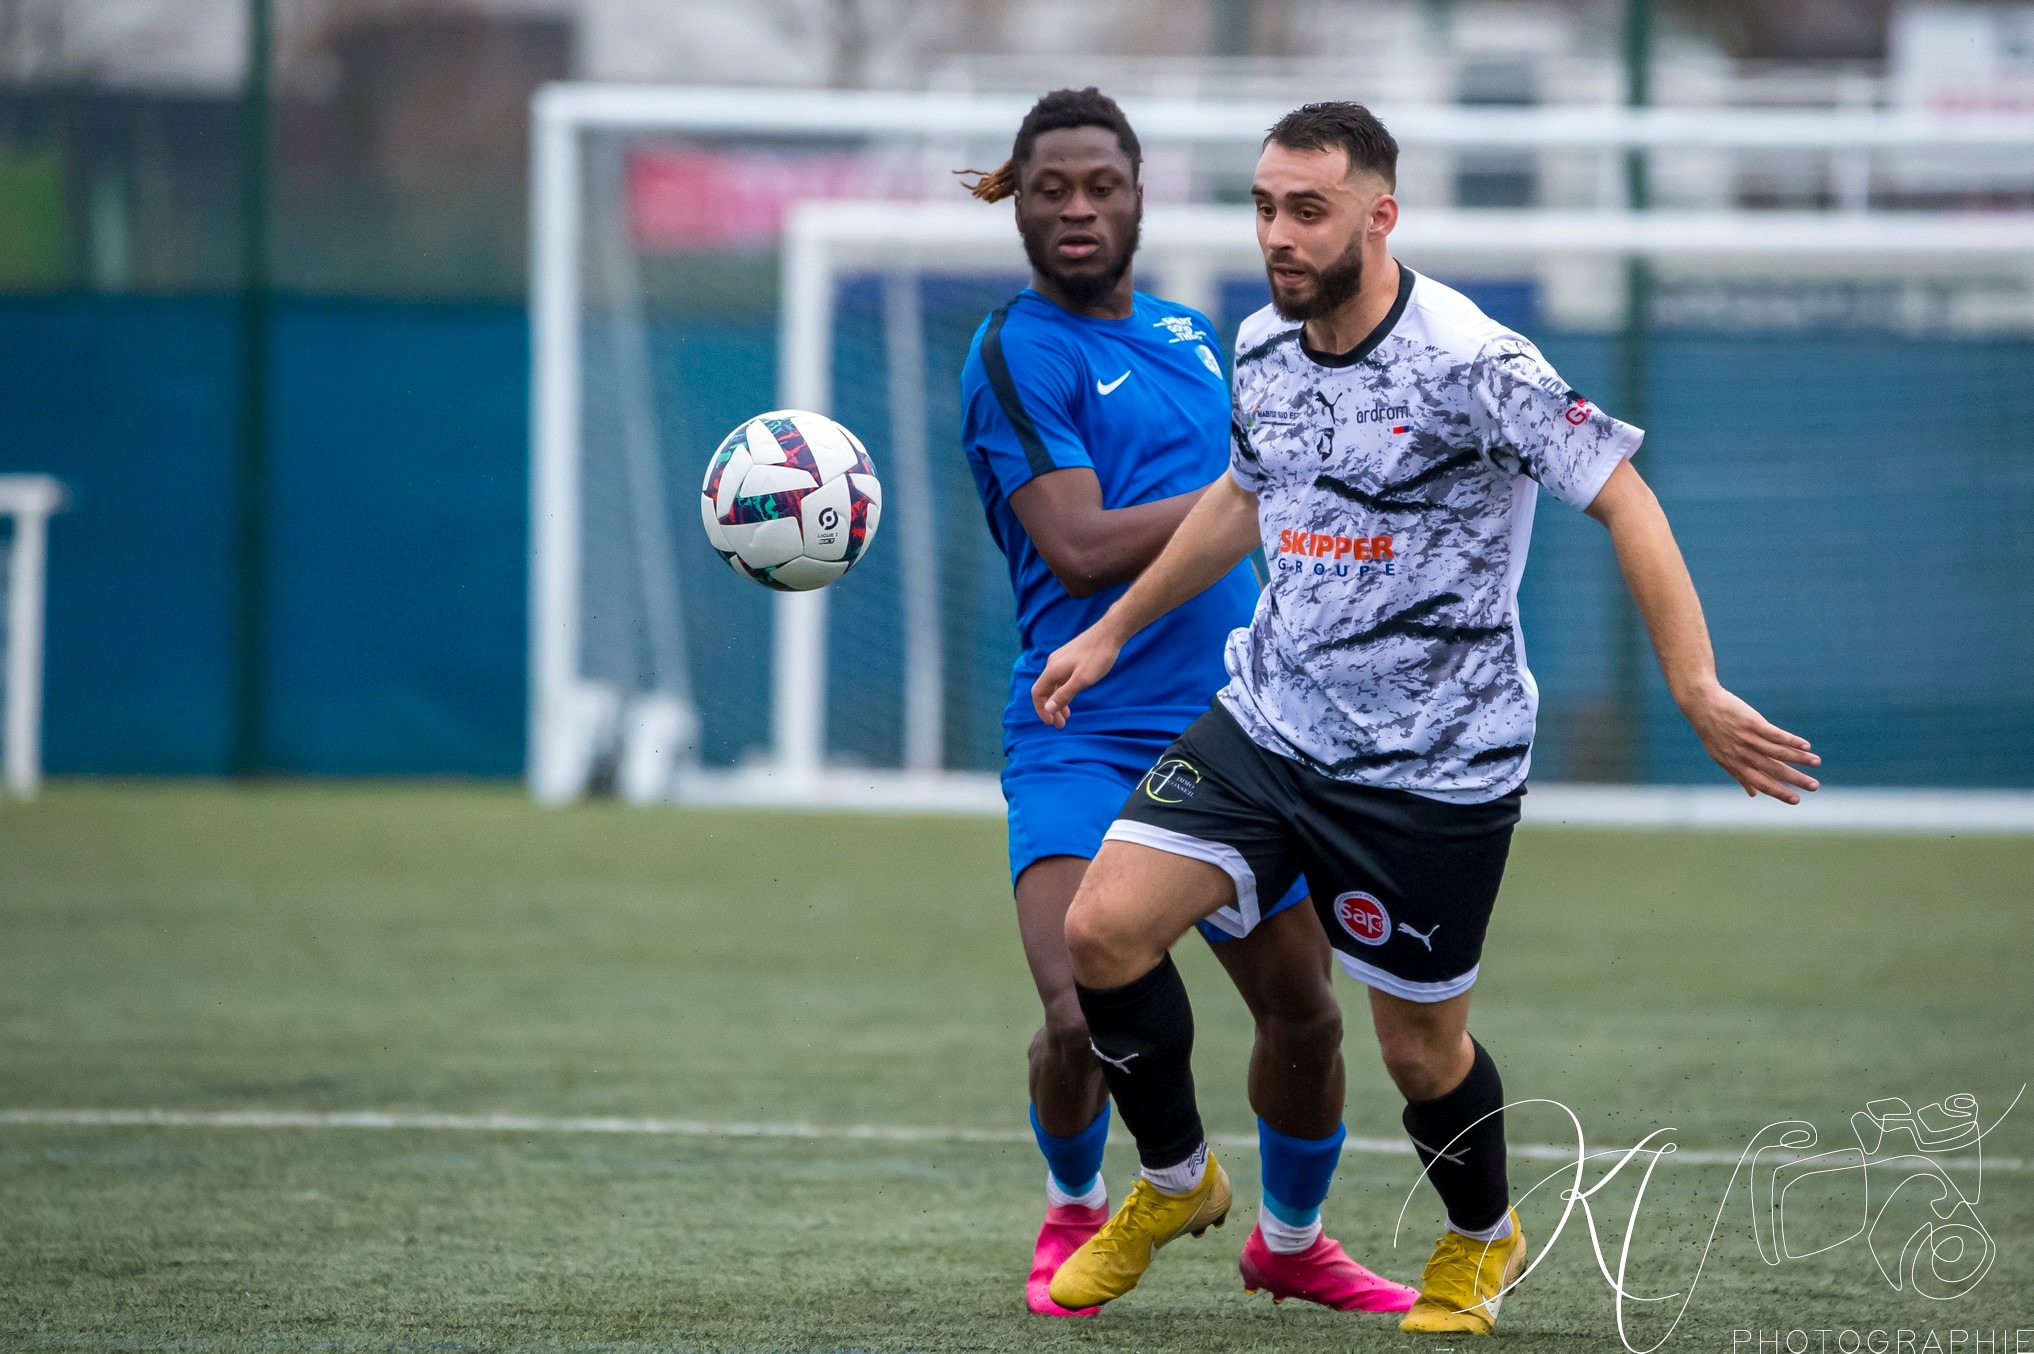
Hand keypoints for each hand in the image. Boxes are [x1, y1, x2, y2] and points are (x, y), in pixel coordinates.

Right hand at [1032, 625, 1124, 728]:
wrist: (1110, 633)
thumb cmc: (1098, 657)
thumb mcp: (1082, 680)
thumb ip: (1064, 694)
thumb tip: (1047, 708)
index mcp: (1053, 670)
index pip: (1038, 693)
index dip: (1041, 710)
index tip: (1050, 723)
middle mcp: (1053, 664)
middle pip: (1045, 690)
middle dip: (1051, 709)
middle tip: (1060, 725)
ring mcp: (1060, 660)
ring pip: (1054, 685)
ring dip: (1058, 701)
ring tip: (1066, 716)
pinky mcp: (1069, 658)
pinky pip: (1060, 679)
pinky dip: (1063, 691)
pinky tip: (1071, 698)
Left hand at [1680, 682, 1820, 803]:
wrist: (1702, 705)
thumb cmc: (1713, 732)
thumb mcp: (1720, 757)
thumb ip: (1739, 775)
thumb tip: (1753, 794)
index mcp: (1734, 765)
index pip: (1761, 783)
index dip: (1779, 792)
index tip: (1796, 800)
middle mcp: (1742, 754)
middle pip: (1774, 770)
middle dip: (1795, 779)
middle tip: (1814, 786)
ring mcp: (1748, 739)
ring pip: (1778, 752)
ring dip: (1799, 758)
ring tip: (1816, 763)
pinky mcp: (1753, 723)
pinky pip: (1776, 735)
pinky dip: (1792, 741)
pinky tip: (1806, 745)